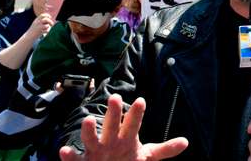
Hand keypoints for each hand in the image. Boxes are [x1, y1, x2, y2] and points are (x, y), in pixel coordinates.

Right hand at [28, 13, 54, 38]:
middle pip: (46, 20)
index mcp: (36, 20)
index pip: (42, 15)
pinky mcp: (40, 32)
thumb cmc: (34, 30)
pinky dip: (47, 31)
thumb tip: (49, 18)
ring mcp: (38, 28)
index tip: (50, 17)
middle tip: (52, 24)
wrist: (29, 36)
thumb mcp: (36, 23)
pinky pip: (46, 31)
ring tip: (48, 28)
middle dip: (50, 22)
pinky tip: (46, 32)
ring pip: (47, 26)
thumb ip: (41, 20)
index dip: (47, 15)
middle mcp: (37, 23)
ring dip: (49, 27)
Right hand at [59, 94, 187, 160]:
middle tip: (115, 97)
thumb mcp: (147, 156)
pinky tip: (64, 150)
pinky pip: (74, 160)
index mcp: (127, 138)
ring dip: (88, 130)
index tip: (142, 100)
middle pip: (112, 125)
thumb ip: (165, 149)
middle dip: (114, 113)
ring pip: (91, 139)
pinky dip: (69, 155)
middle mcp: (110, 141)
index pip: (133, 123)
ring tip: (89, 119)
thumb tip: (186, 142)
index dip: (137, 113)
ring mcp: (96, 151)